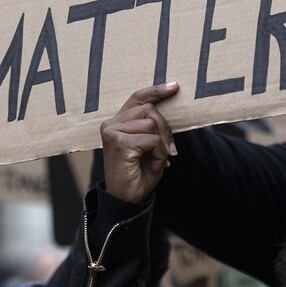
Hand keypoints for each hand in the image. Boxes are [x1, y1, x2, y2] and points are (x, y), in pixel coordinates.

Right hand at [101, 82, 178, 204]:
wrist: (127, 200)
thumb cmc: (138, 174)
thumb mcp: (149, 145)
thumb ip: (154, 127)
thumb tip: (169, 106)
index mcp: (117, 123)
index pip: (137, 98)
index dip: (156, 91)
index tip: (174, 86)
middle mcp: (111, 124)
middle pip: (149, 109)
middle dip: (165, 128)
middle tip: (170, 150)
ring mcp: (113, 132)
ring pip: (151, 123)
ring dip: (161, 143)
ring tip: (157, 159)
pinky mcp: (119, 142)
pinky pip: (151, 139)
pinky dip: (158, 152)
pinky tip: (155, 163)